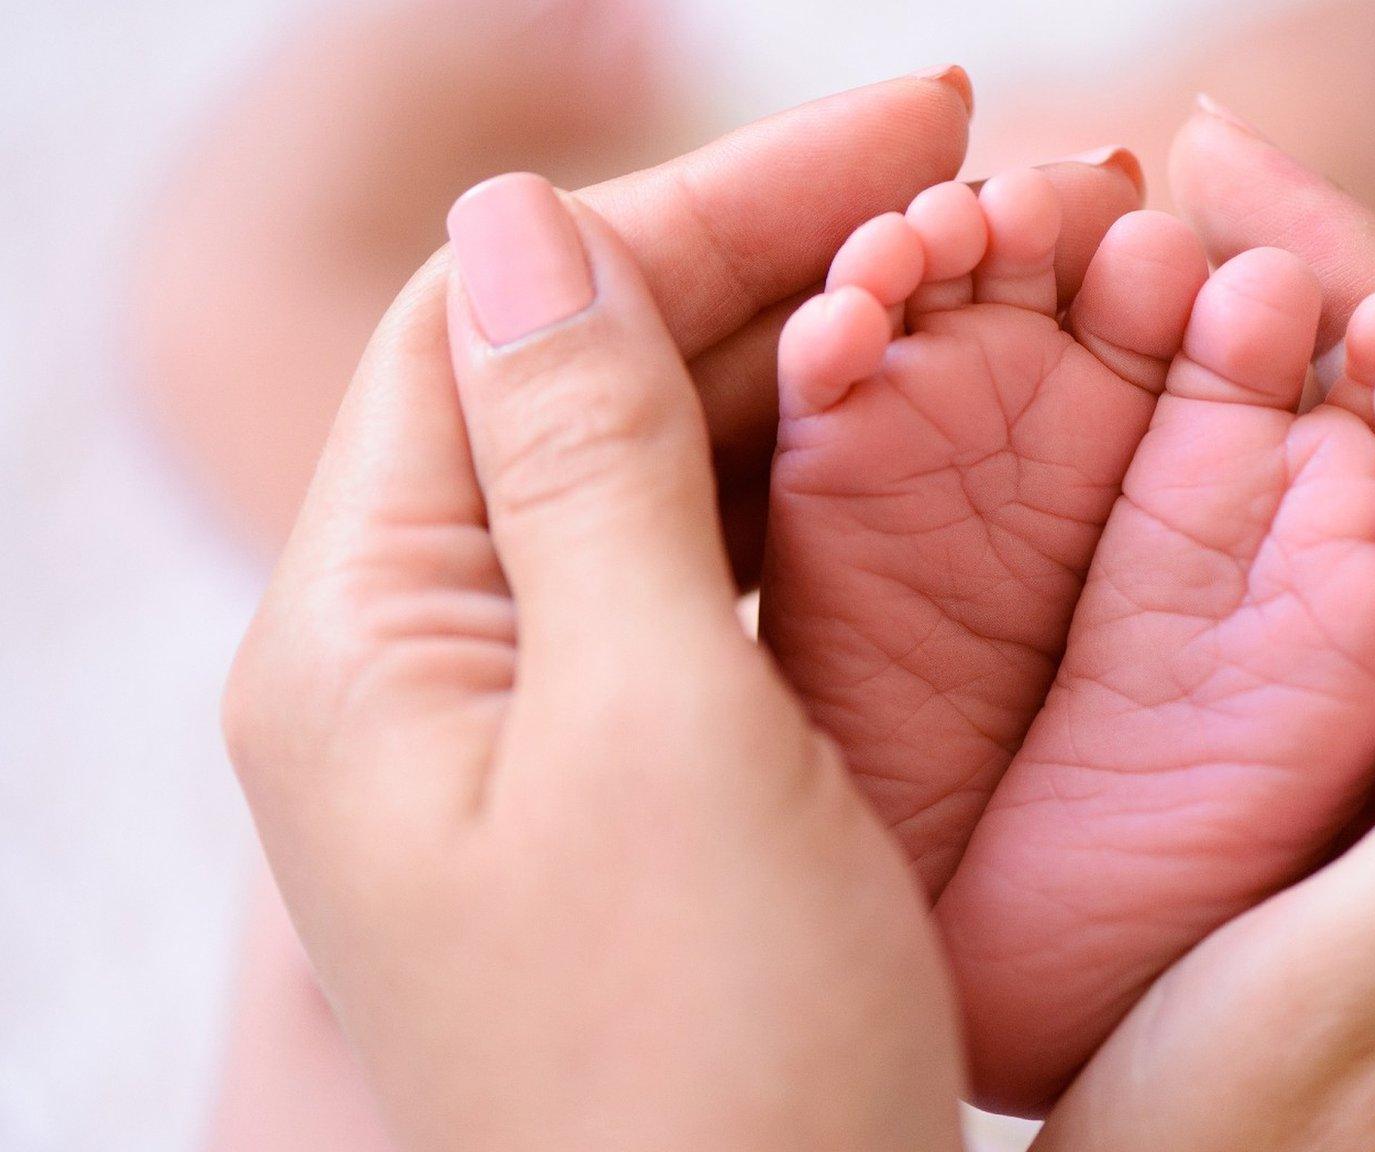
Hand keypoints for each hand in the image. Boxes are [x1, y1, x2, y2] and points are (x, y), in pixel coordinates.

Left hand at [216, 69, 1147, 1149]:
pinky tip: (920, 442)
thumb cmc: (704, 1070)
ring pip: (652, 475)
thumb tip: (514, 227)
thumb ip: (579, 467)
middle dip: (773, 260)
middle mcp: (421, 671)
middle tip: (977, 179)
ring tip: (975, 282)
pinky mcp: (630, 789)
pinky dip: (811, 496)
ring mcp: (528, 732)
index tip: (909, 127)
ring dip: (803, 364)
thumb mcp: (652, 734)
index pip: (500, 321)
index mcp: (365, 641)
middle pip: (580, 382)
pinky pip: (703, 587)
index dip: (701, 201)